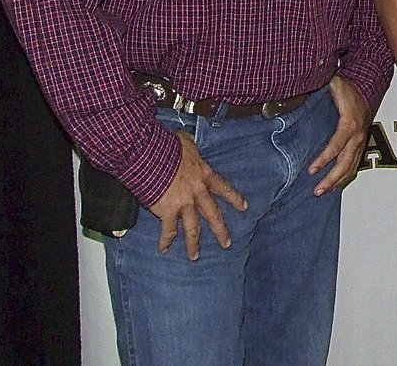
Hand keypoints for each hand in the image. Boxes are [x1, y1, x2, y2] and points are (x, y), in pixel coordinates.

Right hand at [148, 130, 246, 259]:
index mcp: (203, 174)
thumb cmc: (168, 145)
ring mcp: (184, 204)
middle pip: (213, 214)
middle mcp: (197, 192)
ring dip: (194, 244)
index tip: (244, 207)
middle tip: (226, 243)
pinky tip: (164, 249)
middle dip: (220, 230)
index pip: (223, 187)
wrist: (152, 155)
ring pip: (193, 229)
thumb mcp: (185, 141)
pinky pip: (168, 230)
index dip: (234, 198)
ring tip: (195, 256)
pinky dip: (165, 241)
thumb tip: (186, 141)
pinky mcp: (168, 212)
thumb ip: (189, 146)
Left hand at [307, 75, 372, 194]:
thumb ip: (320, 88)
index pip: (336, 145)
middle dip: (331, 179)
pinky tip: (336, 184)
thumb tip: (297, 92)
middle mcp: (358, 135)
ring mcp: (361, 141)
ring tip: (323, 191)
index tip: (311, 170)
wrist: (368, 85)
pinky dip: (345, 176)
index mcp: (350, 123)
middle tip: (316, 191)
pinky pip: (355, 164)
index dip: (324, 159)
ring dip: (338, 181)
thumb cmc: (349, 87)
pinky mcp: (361, 143)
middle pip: (346, 163)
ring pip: (352, 167)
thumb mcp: (335, 84)